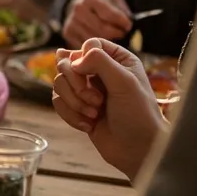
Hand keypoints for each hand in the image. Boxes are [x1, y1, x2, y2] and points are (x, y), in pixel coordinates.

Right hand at [50, 38, 163, 179]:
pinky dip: (70, 115)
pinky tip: (88, 126)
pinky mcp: (77, 108)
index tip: (92, 76)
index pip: (88, 45)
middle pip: (67, 64)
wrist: (137, 150)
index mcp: (117, 60)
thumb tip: (70, 58)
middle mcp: (100, 72)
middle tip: (96, 101)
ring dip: (74, 102)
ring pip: (59, 83)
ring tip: (93, 115)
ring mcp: (87, 90)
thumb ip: (99, 61)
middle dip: (76, 85)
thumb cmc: (138, 115)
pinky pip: (58, 102)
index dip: (84, 59)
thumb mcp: (124, 82)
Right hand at [62, 0, 131, 46]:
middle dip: (116, 33)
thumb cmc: (101, 2)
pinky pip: (86, 44)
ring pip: (94, 38)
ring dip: (107, 41)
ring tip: (113, 36)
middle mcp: (78, 10)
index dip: (122, 22)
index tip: (129, 26)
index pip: (109, 14)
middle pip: (102, 29)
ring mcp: (71, 22)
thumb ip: (121, 11)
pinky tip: (101, 40)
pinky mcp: (68, 33)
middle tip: (123, 34)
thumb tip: (127, 26)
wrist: (79, 2)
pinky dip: (95, 45)